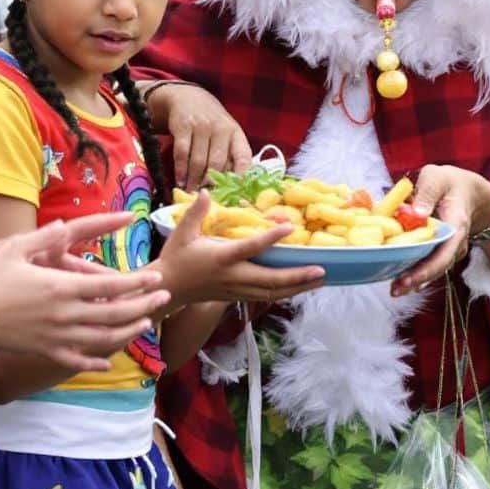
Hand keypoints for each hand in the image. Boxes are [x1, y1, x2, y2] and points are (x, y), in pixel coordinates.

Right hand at [0, 217, 170, 371]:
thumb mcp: (13, 250)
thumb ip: (42, 237)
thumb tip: (63, 225)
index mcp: (61, 287)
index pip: (111, 286)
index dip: (137, 283)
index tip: (155, 278)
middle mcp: (64, 314)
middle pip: (115, 313)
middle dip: (144, 305)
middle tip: (163, 297)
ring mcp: (56, 336)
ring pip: (103, 338)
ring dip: (129, 331)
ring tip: (145, 323)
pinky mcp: (45, 351)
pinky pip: (76, 360)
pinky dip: (95, 361)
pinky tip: (107, 360)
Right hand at [147, 83, 252, 188]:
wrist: (188, 98)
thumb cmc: (211, 125)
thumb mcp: (226, 135)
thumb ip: (230, 157)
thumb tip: (232, 189)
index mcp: (236, 134)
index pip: (243, 157)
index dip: (241, 177)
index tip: (236, 195)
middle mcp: (221, 129)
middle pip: (217, 164)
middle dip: (211, 185)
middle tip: (205, 200)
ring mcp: (202, 126)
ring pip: (198, 162)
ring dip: (194, 181)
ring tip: (191, 194)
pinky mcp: (183, 126)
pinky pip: (182, 154)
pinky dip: (180, 170)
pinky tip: (180, 181)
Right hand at [156, 193, 322, 304]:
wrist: (168, 290)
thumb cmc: (175, 258)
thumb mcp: (181, 233)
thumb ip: (195, 212)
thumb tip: (206, 192)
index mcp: (221, 258)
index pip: (250, 247)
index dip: (270, 238)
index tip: (289, 227)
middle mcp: (232, 276)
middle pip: (270, 280)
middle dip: (297, 276)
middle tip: (321, 270)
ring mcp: (236, 289)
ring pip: (271, 292)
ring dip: (296, 287)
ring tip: (319, 280)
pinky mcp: (236, 296)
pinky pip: (265, 296)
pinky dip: (284, 292)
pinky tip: (298, 288)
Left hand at [389, 165, 489, 296]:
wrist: (468, 191)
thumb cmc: (449, 183)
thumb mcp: (437, 177)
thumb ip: (427, 192)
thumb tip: (416, 214)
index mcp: (456, 224)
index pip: (444, 253)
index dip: (427, 269)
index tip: (409, 279)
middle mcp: (456, 242)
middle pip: (438, 267)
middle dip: (417, 280)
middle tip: (395, 290)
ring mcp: (450, 248)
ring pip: (434, 268)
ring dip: (415, 279)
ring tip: (395, 289)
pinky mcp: (440, 249)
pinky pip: (429, 262)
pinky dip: (415, 269)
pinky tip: (399, 276)